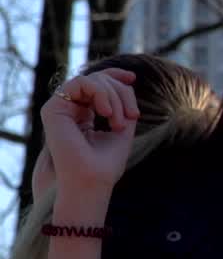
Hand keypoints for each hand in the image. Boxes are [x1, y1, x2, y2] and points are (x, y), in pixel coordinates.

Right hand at [40, 68, 140, 196]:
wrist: (89, 182)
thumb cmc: (105, 164)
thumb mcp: (122, 129)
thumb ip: (122, 105)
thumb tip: (128, 83)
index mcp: (85, 115)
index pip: (98, 86)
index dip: (116, 76)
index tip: (133, 78)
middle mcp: (71, 110)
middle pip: (99, 80)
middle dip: (121, 92)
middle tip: (132, 115)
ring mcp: (61, 109)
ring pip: (91, 80)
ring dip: (113, 94)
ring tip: (117, 119)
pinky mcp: (53, 109)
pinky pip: (80, 82)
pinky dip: (100, 92)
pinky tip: (107, 112)